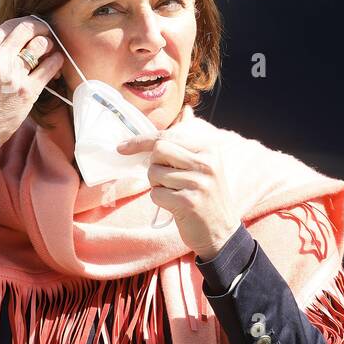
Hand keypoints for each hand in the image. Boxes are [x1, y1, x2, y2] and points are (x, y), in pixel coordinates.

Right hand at [0, 17, 63, 176]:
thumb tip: (14, 41)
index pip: (9, 25)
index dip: (26, 23)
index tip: (34, 27)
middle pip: (27, 29)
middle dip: (42, 28)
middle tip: (48, 34)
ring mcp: (12, 74)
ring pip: (40, 45)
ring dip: (50, 45)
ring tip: (51, 52)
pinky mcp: (27, 91)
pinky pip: (49, 67)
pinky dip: (56, 62)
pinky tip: (56, 63)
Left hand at [118, 121, 241, 257]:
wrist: (221, 232)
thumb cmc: (206, 197)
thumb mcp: (205, 166)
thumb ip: (190, 143)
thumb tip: (186, 111)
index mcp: (209, 150)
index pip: (168, 136)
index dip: (141, 141)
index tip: (122, 147)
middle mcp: (206, 163)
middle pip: (159, 150)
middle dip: (154, 165)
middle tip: (166, 178)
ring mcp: (199, 183)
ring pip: (154, 173)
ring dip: (157, 185)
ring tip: (175, 193)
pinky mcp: (189, 202)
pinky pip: (156, 194)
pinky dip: (160, 201)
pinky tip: (175, 206)